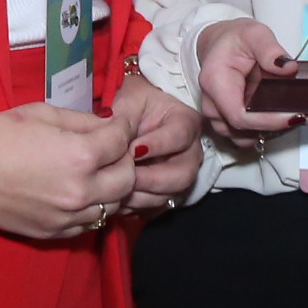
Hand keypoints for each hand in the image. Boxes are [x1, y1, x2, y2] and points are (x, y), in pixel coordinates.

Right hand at [0, 104, 135, 239]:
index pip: (123, 142)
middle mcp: (80, 192)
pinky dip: (93, 207)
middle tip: (112, 147)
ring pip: (113, 205)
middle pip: (128, 178)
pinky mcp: (54, 233)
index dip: (125, 127)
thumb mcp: (43, 114)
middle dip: (125, 159)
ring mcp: (67, 218)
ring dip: (112, 186)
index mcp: (79, 156)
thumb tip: (108, 125)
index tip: (121, 123)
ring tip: (99, 170)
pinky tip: (81, 192)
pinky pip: (90, 223)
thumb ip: (83, 121)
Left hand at [108, 74, 201, 214]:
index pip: (180, 136)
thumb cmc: (137, 105)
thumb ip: (124, 115)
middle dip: (152, 178)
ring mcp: (182, 175)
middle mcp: (191, 152)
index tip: (133, 149)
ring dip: (143, 195)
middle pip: (182, 175)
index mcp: (187, 122)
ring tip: (117, 188)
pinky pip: (157, 208)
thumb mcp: (130, 98)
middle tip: (126, 175)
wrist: (140, 118)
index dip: (158, 144)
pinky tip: (118, 200)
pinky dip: (138, 207)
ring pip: (170, 195)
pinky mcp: (168, 193)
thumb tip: (115, 136)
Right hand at [194, 17, 303, 144]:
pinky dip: (269, 130)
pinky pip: (249, 136)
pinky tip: (287, 115)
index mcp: (215, 83)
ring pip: (248, 138)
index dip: (268, 121)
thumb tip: (288, 67)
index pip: (239, 116)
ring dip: (275, 130)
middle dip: (279, 127)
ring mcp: (218, 118)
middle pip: (245, 131)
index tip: (295, 115)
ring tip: (302, 113)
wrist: (220, 45)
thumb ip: (269, 49)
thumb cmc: (234, 40)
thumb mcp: (254, 33)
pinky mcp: (228, 124)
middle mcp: (212, 106)